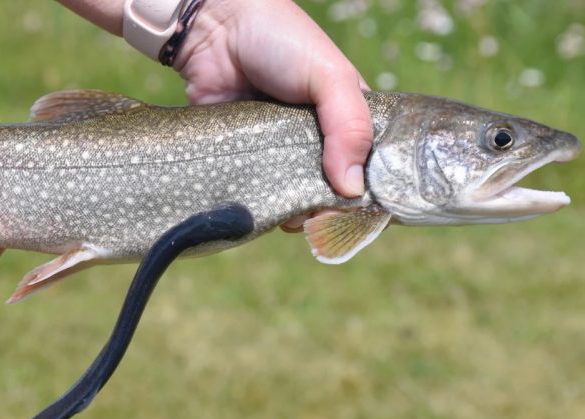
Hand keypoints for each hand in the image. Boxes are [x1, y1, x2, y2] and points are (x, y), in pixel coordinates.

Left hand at [174, 0, 373, 228]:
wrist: (214, 33)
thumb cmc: (280, 41)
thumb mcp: (329, 76)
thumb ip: (349, 127)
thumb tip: (352, 189)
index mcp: (348, 119)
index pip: (371, 166)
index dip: (370, 191)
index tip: (363, 212)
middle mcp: (318, 141)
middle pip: (332, 190)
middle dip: (329, 209)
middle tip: (319, 219)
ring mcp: (281, 154)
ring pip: (295, 198)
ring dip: (295, 213)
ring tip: (292, 218)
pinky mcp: (248, 161)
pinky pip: (259, 193)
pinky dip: (263, 206)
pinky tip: (266, 214)